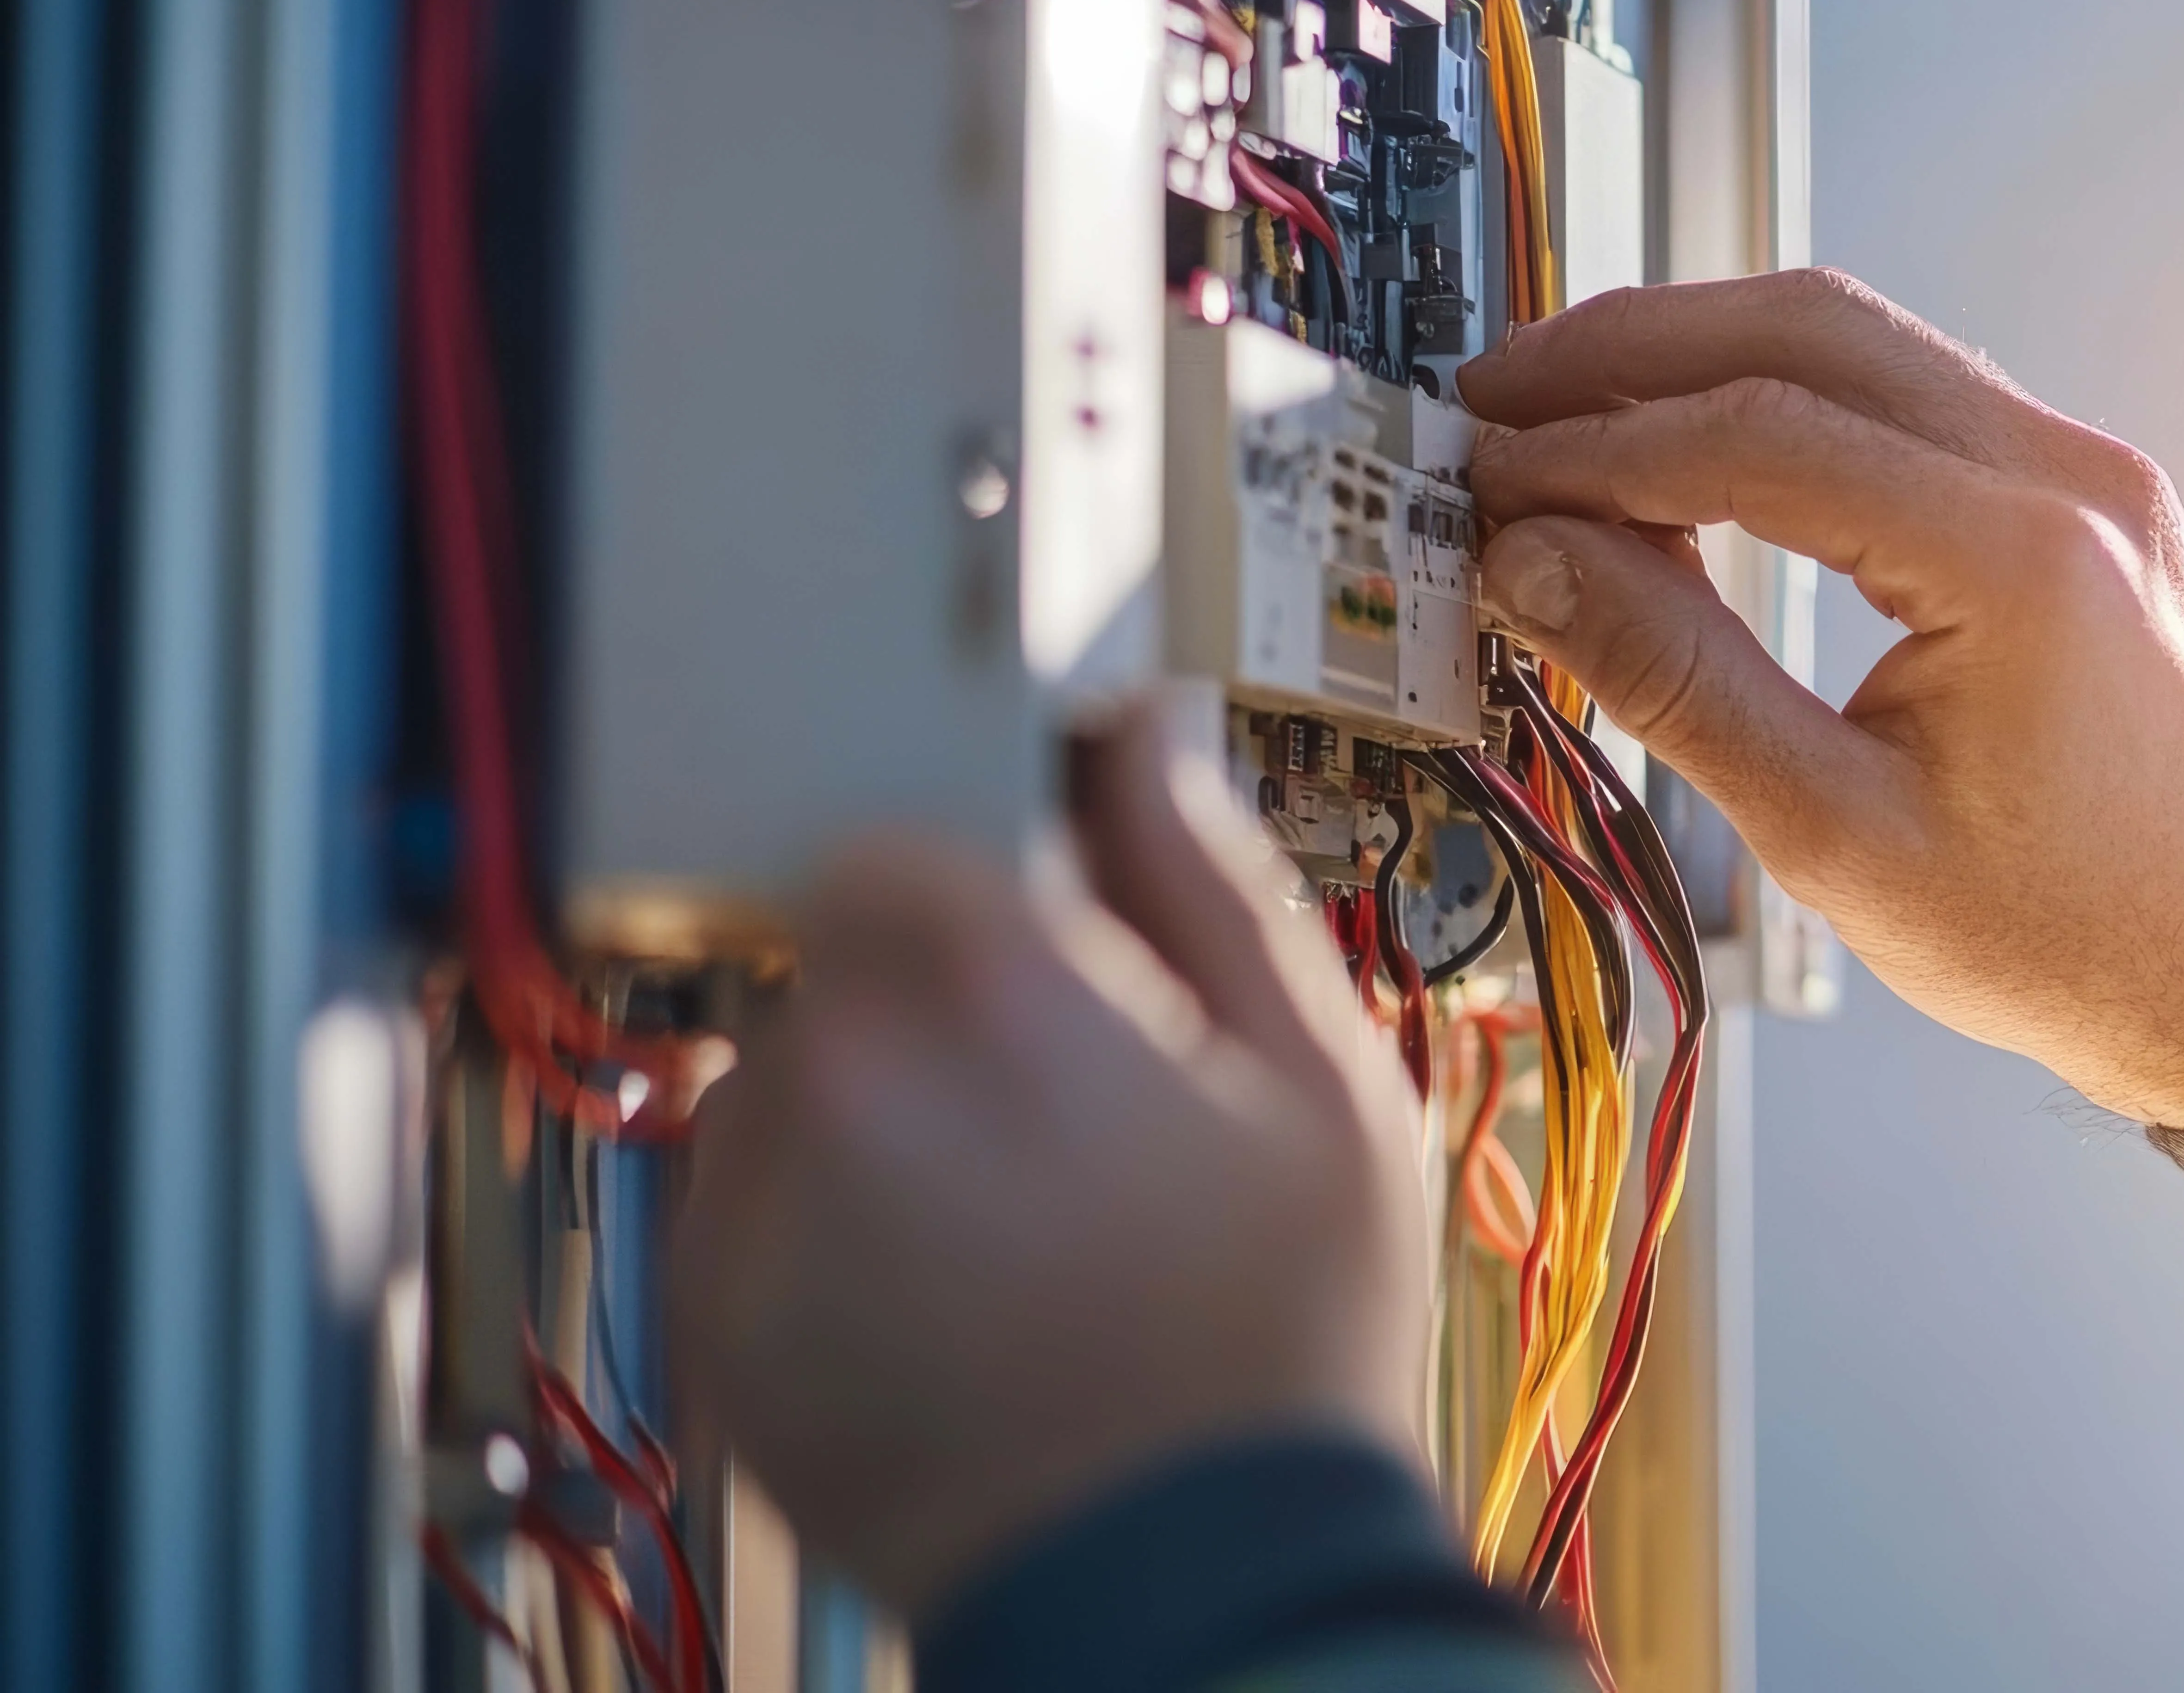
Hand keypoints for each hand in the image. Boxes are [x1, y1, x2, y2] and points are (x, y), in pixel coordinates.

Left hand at [667, 702, 1429, 1616]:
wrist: (1197, 1581)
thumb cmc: (1278, 1343)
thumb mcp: (1323, 1083)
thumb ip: (1213, 884)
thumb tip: (1148, 742)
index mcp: (992, 986)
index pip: (902, 843)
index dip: (983, 895)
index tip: (1050, 957)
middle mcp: (845, 1080)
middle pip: (840, 967)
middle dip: (937, 1012)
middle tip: (1059, 1114)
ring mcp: (764, 1212)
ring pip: (787, 1086)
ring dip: (875, 1117)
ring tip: (1009, 1218)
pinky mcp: (720, 1327)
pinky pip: (749, 1215)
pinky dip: (829, 1233)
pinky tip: (950, 1293)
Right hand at [1460, 269, 2183, 1128]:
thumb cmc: (2085, 938)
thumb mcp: (1843, 839)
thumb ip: (1681, 685)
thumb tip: (1544, 569)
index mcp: (2024, 559)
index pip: (1759, 436)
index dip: (1600, 450)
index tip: (1498, 483)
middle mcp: (2074, 481)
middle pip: (1809, 329)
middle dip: (1633, 351)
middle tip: (1505, 402)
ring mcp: (2093, 476)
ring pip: (1863, 341)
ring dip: (1707, 358)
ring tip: (1576, 415)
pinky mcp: (2088, 500)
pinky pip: (1917, 399)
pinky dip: (1792, 404)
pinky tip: (1703, 453)